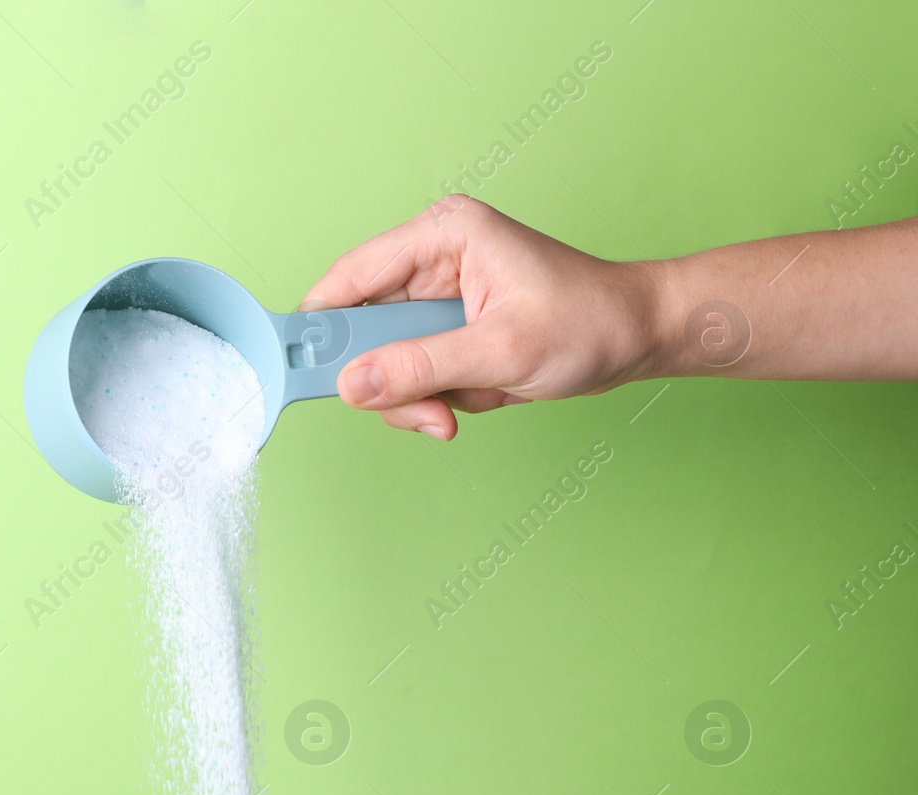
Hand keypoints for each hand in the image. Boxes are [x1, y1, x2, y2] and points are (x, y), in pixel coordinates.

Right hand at [301, 195, 661, 439]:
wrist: (640, 336)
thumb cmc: (590, 323)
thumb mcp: (501, 351)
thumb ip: (420, 366)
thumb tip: (351, 384)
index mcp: (441, 234)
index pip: (349, 278)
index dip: (320, 327)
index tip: (303, 373)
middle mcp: (430, 256)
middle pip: (361, 327)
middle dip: (390, 378)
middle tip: (429, 411)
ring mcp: (436, 292)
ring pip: (383, 357)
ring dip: (416, 394)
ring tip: (461, 407)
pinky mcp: (446, 323)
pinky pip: (411, 369)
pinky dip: (435, 395)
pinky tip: (477, 394)